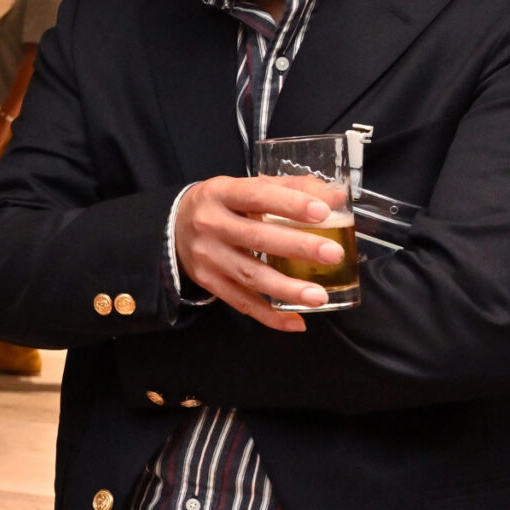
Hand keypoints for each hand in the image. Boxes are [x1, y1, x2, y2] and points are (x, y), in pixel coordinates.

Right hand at [171, 176, 349, 334]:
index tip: (323, 213)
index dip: (290, 204)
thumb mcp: (246, 188)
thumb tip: (335, 197)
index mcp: (221, 193)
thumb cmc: (222, 205)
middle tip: (333, 254)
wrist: (174, 228)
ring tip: (319, 296)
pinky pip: (241, 302)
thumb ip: (289, 189)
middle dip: (297, 247)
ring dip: (287, 288)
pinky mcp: (209, 282)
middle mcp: (210, 224)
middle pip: (256, 238)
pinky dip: (270, 316)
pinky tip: (297, 321)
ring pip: (249, 275)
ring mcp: (208, 257)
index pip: (256, 195)